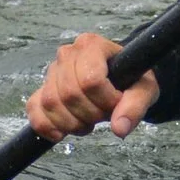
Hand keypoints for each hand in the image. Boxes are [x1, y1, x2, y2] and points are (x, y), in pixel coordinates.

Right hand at [26, 32, 159, 140]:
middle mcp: (67, 54)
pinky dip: (46, 126)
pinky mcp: (42, 89)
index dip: (106, 100)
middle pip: (69, 94)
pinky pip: (34, 109)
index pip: (90, 80)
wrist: (121, 79)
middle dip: (90, 114)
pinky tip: (62, 133)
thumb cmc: (132, 80)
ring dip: (71, 123)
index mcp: (92, 45)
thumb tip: (119, 129)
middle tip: (104, 115)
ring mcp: (52, 71)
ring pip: (50, 103)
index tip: (117, 102)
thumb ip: (135, 107)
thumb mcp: (144, 90)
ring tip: (89, 122)